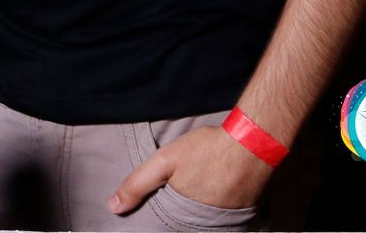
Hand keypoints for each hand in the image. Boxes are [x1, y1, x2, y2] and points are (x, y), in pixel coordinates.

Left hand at [107, 121, 271, 216]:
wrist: (252, 143)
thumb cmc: (207, 150)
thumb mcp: (165, 161)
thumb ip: (138, 184)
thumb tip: (113, 207)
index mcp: (185, 220)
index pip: (166, 232)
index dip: (158, 226)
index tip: (152, 218)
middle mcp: (206, 228)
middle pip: (183, 229)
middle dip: (174, 222)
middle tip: (176, 200)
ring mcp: (225, 224)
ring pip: (201, 226)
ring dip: (192, 218)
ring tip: (191, 197)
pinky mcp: (241, 216)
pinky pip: (219, 221)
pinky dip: (211, 213)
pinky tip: (209, 196)